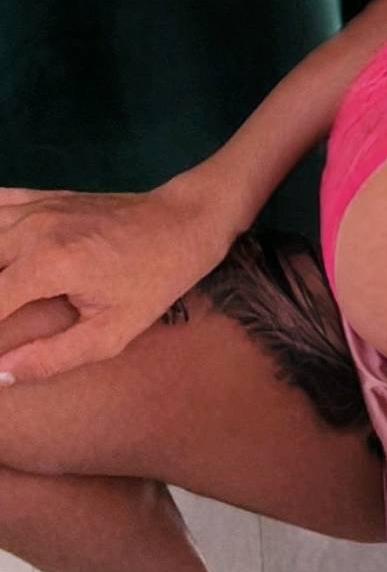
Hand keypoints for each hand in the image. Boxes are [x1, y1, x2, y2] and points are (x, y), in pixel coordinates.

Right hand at [0, 177, 236, 383]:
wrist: (182, 222)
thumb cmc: (153, 281)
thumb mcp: (111, 333)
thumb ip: (51, 357)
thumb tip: (0, 374)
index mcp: (46, 266)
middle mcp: (31, 231)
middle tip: (2, 319)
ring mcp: (34, 208)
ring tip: (1, 294)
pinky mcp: (41, 197)